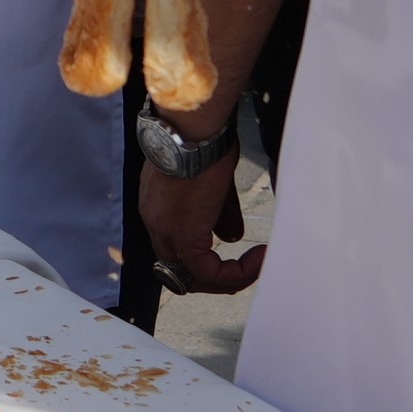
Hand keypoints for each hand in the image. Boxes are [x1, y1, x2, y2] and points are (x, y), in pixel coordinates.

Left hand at [137, 149, 265, 295]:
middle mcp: (155, 224)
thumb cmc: (203, 143)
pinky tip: (257, 259)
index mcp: (157, 209)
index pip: (173, 248)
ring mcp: (166, 233)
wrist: (194, 130)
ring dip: (225, 280)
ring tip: (255, 268)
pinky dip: (234, 274)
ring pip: (189, 279)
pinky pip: (208, 273)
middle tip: (243, 271)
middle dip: (211, 277)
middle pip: (176, 271)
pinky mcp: (184, 237)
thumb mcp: (212, 184)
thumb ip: (219, 214)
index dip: (201, 257)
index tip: (231, 252)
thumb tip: (232, 238)